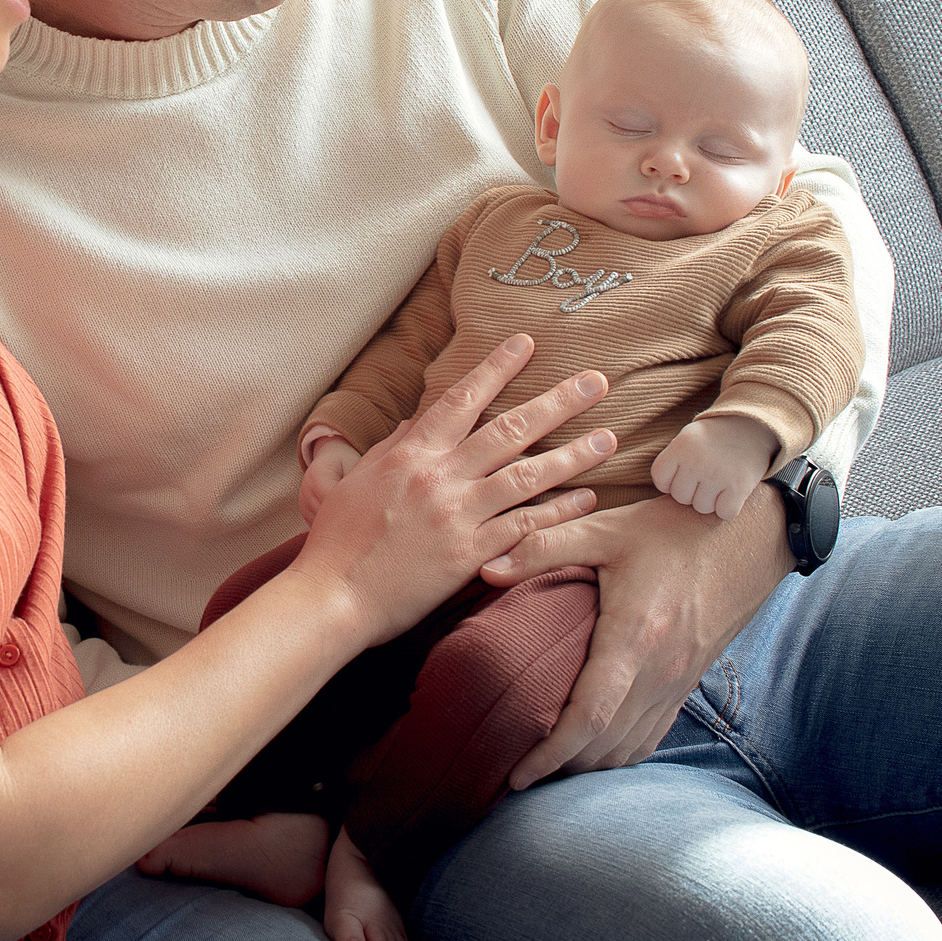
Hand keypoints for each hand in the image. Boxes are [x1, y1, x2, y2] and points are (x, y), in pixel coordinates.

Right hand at [287, 336, 615, 646]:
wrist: (333, 596)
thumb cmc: (337, 541)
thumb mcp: (355, 482)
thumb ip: (391, 450)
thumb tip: (414, 422)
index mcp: (410, 454)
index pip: (461, 399)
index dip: (496, 368)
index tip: (527, 344)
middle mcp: (440, 477)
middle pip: (509, 430)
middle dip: (558, 401)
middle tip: (596, 381)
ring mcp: (458, 515)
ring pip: (528, 476)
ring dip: (572, 455)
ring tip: (608, 439)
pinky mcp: (471, 554)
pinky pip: (525, 526)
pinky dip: (558, 511)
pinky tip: (587, 498)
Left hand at [485, 488, 793, 787]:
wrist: (748, 539)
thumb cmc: (673, 530)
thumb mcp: (604, 528)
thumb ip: (542, 547)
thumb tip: (486, 569)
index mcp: (634, 639)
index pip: (589, 719)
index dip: (550, 754)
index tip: (517, 774)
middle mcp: (659, 673)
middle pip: (604, 745)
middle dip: (559, 767)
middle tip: (515, 769)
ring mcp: (678, 683)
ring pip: (628, 748)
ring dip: (588, 764)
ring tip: (547, 763)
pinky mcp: (688, 683)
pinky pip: (651, 736)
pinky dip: (619, 751)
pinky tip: (593, 747)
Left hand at [651, 415, 779, 520]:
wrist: (752, 427)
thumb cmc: (715, 438)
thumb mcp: (689, 437)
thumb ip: (673, 461)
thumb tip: (666, 491)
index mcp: (680, 446)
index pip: (660, 479)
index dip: (670, 481)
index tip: (684, 474)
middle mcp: (696, 460)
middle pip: (680, 497)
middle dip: (692, 492)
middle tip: (706, 478)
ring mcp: (717, 474)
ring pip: (702, 507)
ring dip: (710, 500)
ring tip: (719, 483)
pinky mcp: (738, 487)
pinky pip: (724, 513)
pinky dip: (728, 508)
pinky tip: (731, 493)